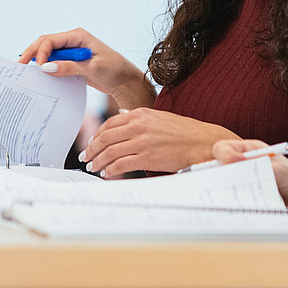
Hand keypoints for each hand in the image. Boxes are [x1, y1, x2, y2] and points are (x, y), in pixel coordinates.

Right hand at [19, 28, 154, 108]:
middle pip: (45, 43)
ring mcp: (71, 51)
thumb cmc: (114, 70)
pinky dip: (45, 68)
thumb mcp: (92, 68)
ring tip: (24, 72)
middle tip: (19, 67)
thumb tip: (46, 68)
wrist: (125, 81)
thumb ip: (69, 67)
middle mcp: (72, 41)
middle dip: (32, 53)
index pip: (51, 40)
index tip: (38, 67)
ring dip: (37, 61)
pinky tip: (38, 76)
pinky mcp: (72, 62)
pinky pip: (54, 62)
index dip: (40, 52)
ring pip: (48, 53)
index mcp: (78, 36)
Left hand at [82, 108, 238, 176]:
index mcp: (140, 114)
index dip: (96, 135)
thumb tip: (120, 115)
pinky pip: (121, 164)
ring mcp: (142, 142)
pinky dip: (110, 170)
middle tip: (86, 157)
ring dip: (98, 162)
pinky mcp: (147, 157)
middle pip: (105, 138)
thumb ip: (138, 116)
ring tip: (94, 167)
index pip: (109, 124)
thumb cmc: (183, 131)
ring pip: (110, 152)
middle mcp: (139, 126)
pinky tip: (107, 174)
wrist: (201, 142)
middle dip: (92, 149)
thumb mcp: (158, 116)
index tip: (91, 143)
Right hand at [213, 139, 287, 208]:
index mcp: (249, 151)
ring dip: (226, 193)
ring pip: (222, 187)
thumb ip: (261, 167)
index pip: (223, 148)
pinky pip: (232, 203)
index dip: (225, 155)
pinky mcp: (245, 201)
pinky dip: (233, 206)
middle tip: (230, 185)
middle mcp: (242, 166)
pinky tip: (240, 210)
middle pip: (217, 168)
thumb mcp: (282, 171)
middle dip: (219, 177)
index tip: (236, 164)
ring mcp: (242, 184)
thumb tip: (236, 165)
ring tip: (238, 199)